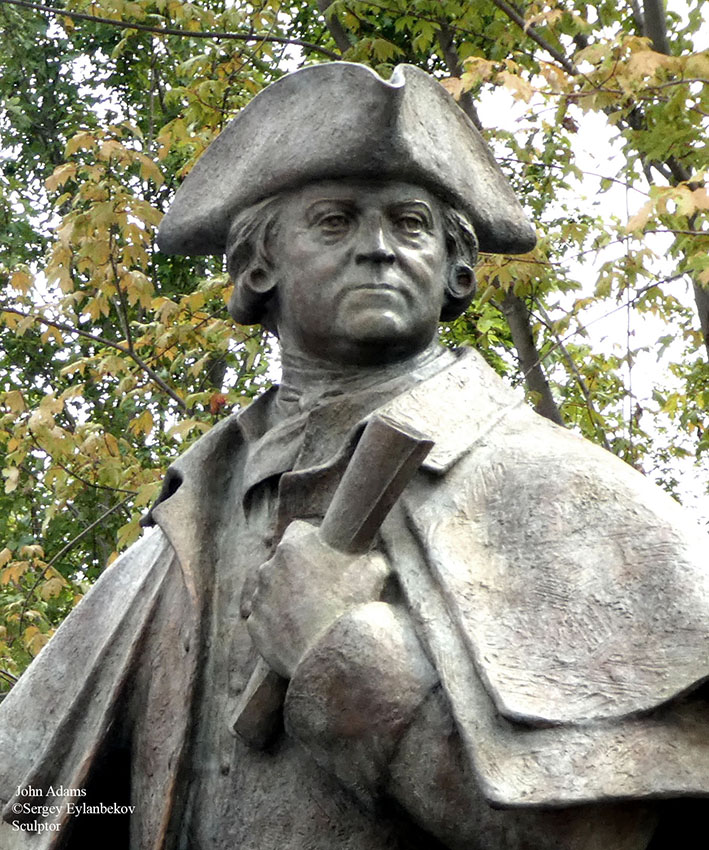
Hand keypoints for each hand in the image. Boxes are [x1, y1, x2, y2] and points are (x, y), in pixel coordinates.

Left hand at [246, 520, 390, 677]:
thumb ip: (367, 556)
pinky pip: (264, 619)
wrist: (333, 654)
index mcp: (294, 545)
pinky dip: (277, 624)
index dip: (312, 541)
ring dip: (286, 599)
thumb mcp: (374, 569)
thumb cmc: (353, 606)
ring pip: (271, 591)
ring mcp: (258, 597)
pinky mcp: (254, 626)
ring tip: (310, 616)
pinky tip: (299, 633)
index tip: (323, 555)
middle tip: (321, 589)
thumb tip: (372, 556)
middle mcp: (269, 567)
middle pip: (282, 562)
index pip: (298, 530)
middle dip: (297, 572)